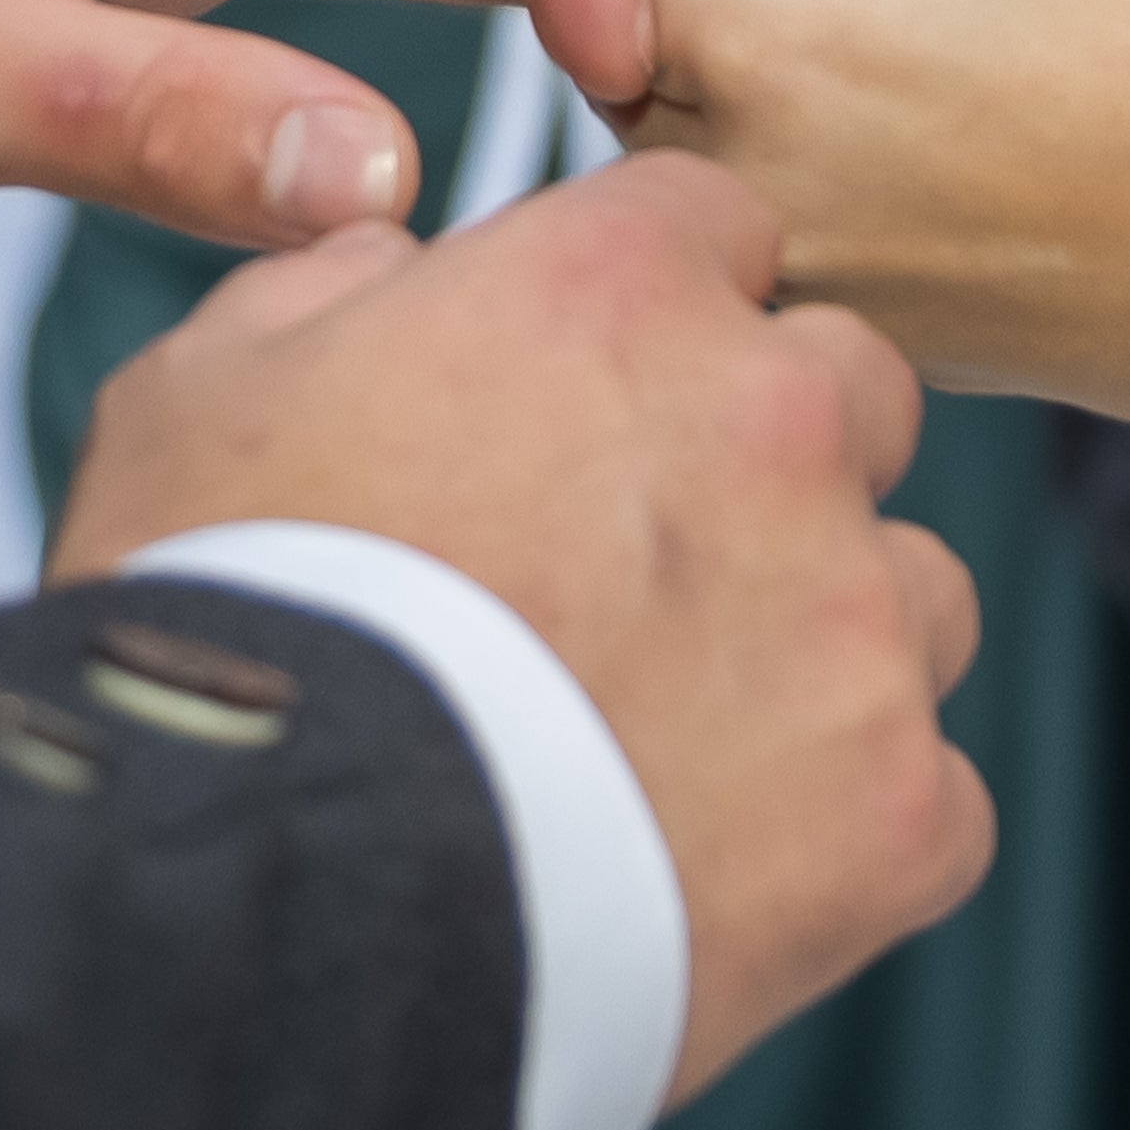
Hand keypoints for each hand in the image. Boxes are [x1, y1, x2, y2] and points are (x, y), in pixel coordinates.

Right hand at [51, 154, 992, 1098]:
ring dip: (825, 644)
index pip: (717, 224)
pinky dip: (842, 832)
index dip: (655, 305)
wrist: (264, 905)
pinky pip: (929, 797)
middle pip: (851, 390)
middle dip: (769, 460)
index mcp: (621, 284)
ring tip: (675, 740)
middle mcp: (777, 418)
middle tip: (637, 575)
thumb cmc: (223, 627)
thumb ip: (330, 289)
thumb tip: (399, 267)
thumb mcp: (200, 391)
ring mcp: (856, 618)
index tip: (594, 392)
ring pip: (915, 593)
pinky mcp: (898, 808)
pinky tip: (713, 867)